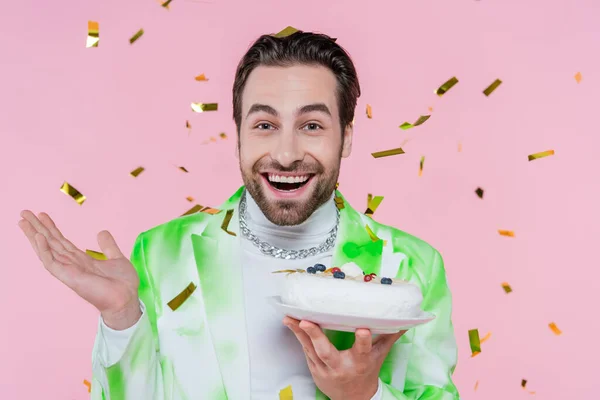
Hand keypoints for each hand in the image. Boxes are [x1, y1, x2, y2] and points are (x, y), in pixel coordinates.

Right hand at [18, 210, 140, 329]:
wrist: (127, 299)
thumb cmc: (122, 284)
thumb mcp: (116, 258)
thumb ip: (108, 246)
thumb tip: (101, 232)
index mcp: (81, 260)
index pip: (62, 241)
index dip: (52, 228)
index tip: (42, 215)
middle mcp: (72, 264)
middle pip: (51, 243)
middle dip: (37, 228)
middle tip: (24, 212)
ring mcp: (69, 271)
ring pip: (47, 250)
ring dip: (34, 235)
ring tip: (23, 221)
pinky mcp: (69, 278)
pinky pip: (52, 263)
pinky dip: (44, 250)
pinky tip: (38, 237)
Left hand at [284, 317, 404, 399]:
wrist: (352, 398)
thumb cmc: (366, 373)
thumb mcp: (379, 356)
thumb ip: (389, 337)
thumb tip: (407, 321)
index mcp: (360, 362)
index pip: (363, 350)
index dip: (363, 340)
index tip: (362, 329)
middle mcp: (341, 366)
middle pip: (327, 352)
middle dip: (316, 336)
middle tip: (306, 321)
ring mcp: (325, 369)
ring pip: (310, 349)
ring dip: (299, 333)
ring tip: (290, 317)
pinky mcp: (314, 368)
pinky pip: (305, 350)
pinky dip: (298, 336)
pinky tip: (291, 323)